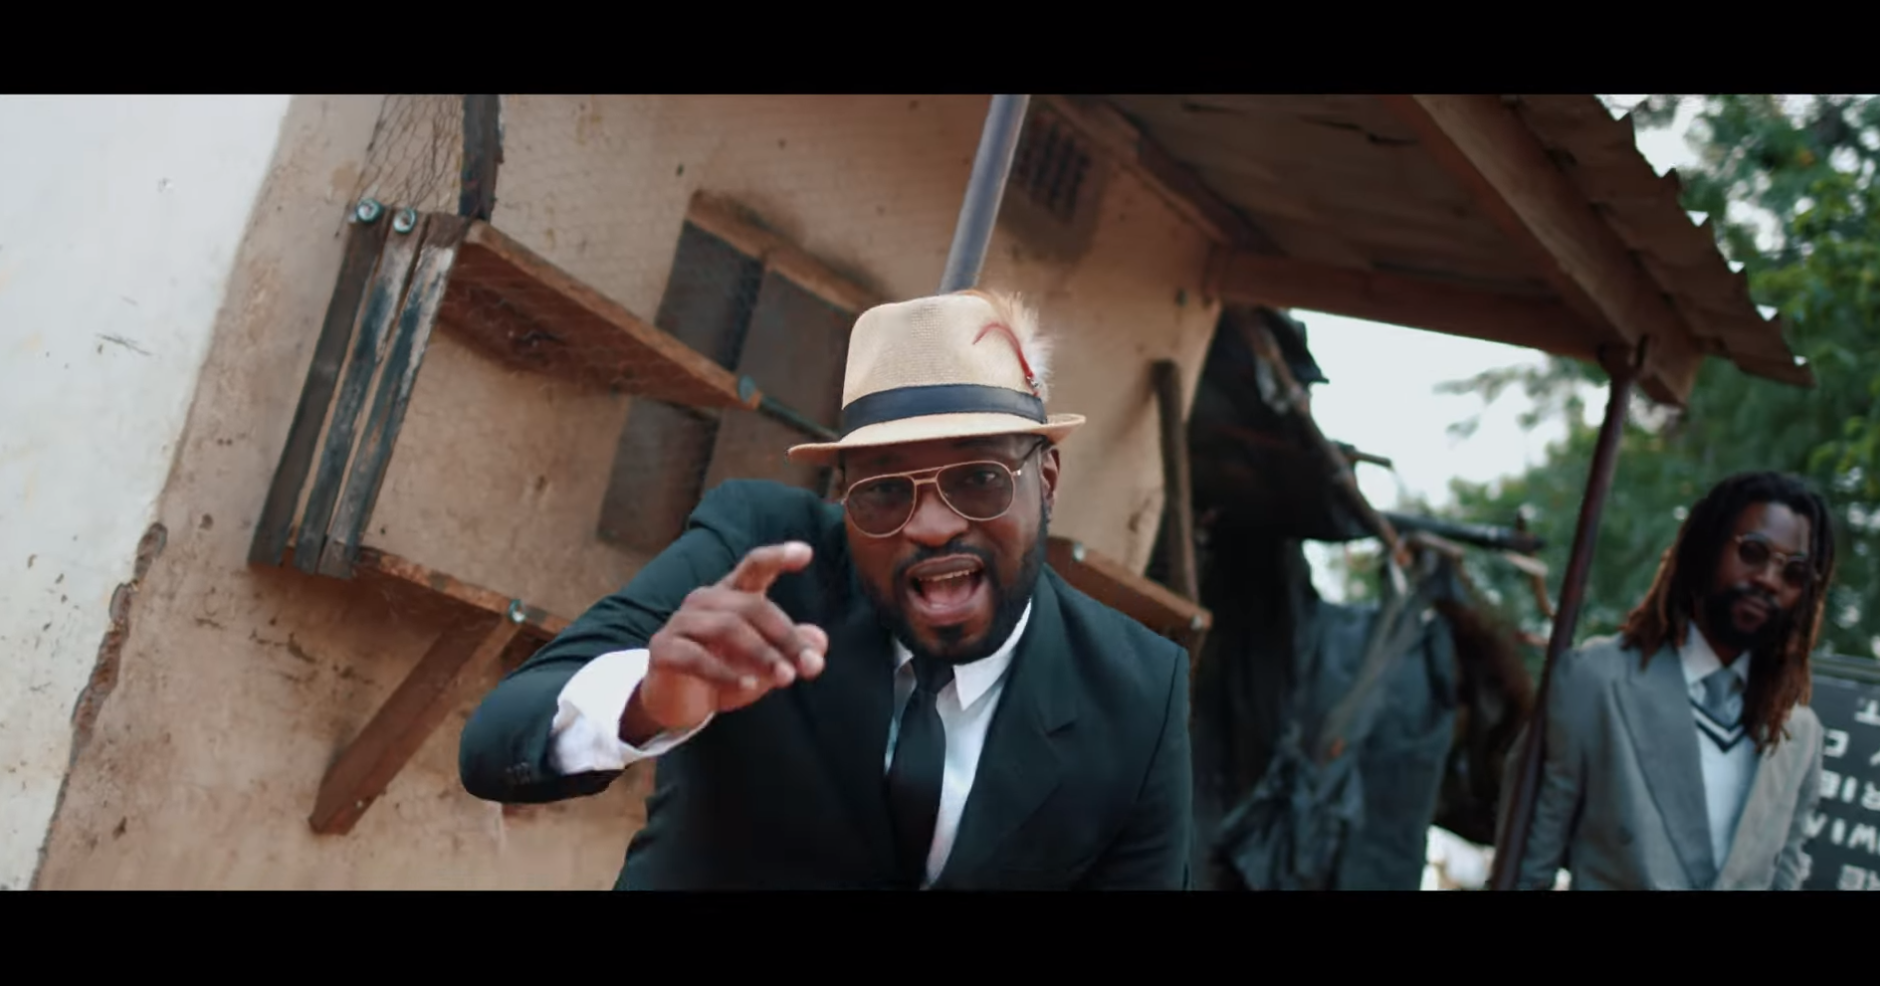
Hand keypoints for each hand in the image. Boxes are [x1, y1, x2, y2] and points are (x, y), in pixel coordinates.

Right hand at [624, 542, 827, 742]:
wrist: (676, 702)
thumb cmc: (726, 671)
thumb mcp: (765, 663)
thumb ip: (791, 650)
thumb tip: (819, 644)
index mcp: (732, 593)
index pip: (755, 566)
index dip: (777, 557)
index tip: (805, 552)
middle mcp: (705, 600)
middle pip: (751, 606)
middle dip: (786, 637)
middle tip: (811, 666)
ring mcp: (681, 622)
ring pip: (727, 628)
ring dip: (762, 654)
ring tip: (786, 679)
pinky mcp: (664, 649)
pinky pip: (697, 657)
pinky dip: (726, 673)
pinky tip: (749, 687)